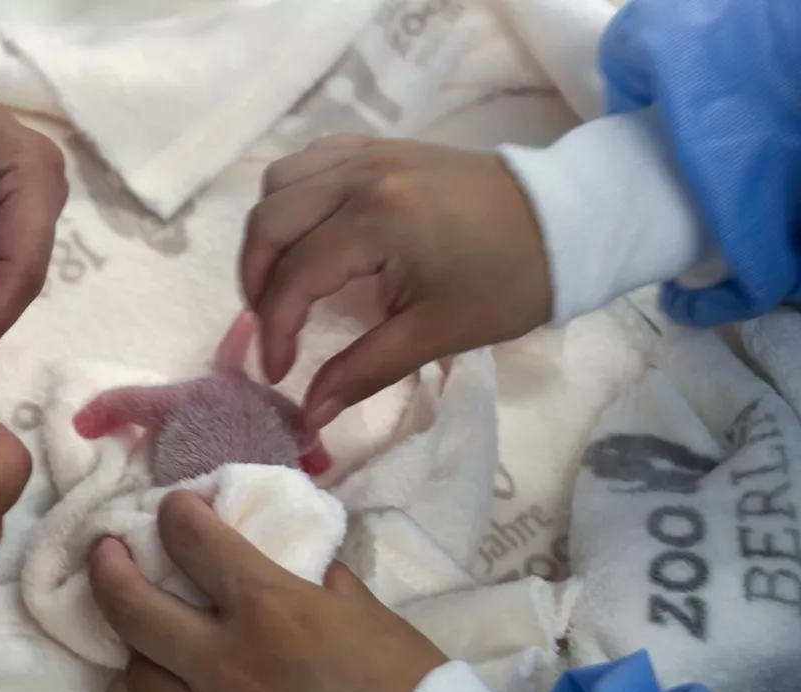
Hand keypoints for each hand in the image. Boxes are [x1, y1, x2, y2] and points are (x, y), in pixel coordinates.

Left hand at [89, 491, 446, 691]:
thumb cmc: (399, 673)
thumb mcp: (359, 605)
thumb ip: (308, 575)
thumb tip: (281, 554)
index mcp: (269, 607)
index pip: (193, 542)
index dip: (176, 514)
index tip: (176, 507)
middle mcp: (226, 660)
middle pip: (133, 607)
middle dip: (109, 568)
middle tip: (107, 549)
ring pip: (137, 674)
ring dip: (132, 640)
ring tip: (139, 621)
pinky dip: (164, 691)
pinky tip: (171, 674)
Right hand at [241, 135, 550, 427]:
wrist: (567, 221)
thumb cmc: (508, 282)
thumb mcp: (437, 333)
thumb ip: (364, 369)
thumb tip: (310, 414)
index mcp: (378, 220)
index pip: (296, 276)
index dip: (275, 330)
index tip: (280, 374)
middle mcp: (361, 175)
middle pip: (270, 222)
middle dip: (256, 282)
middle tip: (272, 328)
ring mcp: (368, 152)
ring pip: (280, 183)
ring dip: (270, 235)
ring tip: (284, 280)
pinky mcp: (379, 146)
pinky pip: (311, 161)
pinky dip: (295, 197)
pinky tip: (311, 233)